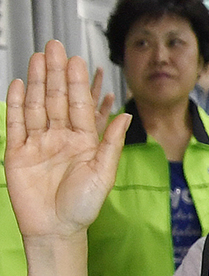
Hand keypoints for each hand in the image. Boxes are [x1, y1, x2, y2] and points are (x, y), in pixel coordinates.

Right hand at [4, 42, 130, 243]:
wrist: (57, 229)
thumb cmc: (84, 206)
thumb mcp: (104, 173)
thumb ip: (112, 143)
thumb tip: (125, 114)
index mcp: (84, 141)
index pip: (80, 105)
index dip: (78, 82)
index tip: (77, 59)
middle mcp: (60, 137)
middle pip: (57, 99)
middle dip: (57, 73)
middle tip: (55, 46)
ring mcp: (38, 143)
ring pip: (37, 106)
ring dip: (38, 82)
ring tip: (39, 58)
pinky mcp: (18, 153)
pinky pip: (16, 124)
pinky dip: (17, 104)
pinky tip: (20, 85)